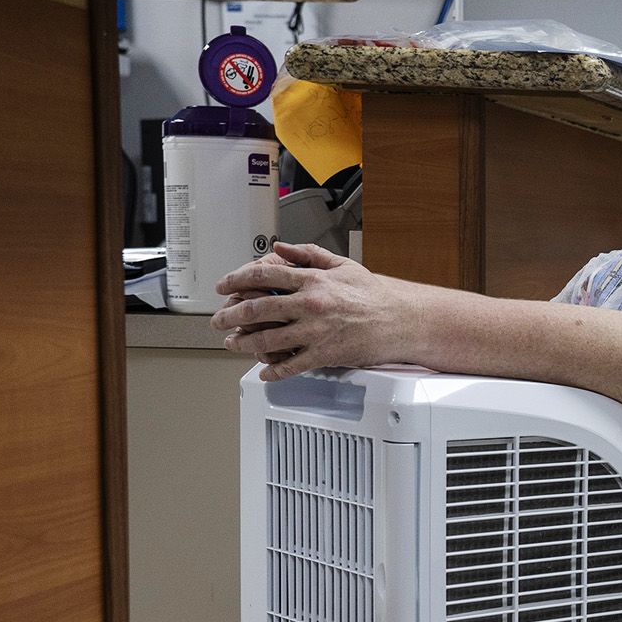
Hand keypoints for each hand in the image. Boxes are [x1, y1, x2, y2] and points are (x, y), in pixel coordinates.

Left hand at [213, 242, 419, 381]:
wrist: (402, 320)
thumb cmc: (375, 295)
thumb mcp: (342, 265)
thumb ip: (308, 254)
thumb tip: (279, 248)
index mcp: (313, 280)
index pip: (263, 275)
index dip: (236, 279)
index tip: (224, 286)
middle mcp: (310, 304)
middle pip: (257, 308)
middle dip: (230, 315)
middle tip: (219, 319)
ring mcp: (315, 331)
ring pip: (267, 338)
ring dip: (244, 343)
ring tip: (233, 343)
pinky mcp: (324, 354)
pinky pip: (291, 365)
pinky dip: (274, 371)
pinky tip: (265, 372)